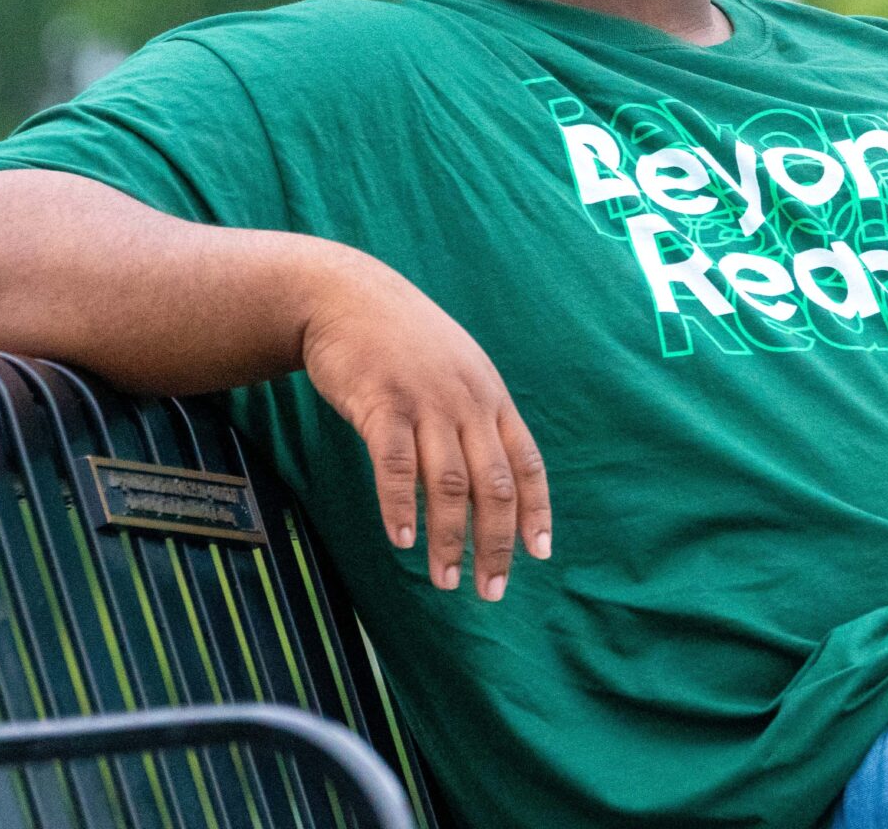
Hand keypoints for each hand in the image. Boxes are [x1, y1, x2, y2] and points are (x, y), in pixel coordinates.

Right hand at [298, 248, 551, 600]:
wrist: (347, 296)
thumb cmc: (402, 341)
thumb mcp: (456, 370)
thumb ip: (474, 416)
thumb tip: (489, 475)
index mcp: (491, 397)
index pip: (528, 463)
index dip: (536, 512)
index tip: (540, 553)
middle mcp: (468, 402)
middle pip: (495, 484)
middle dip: (496, 543)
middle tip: (490, 590)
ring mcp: (426, 401)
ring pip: (449, 483)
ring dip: (449, 538)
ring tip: (445, 579)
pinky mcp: (382, 403)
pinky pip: (397, 465)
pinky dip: (402, 506)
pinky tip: (402, 540)